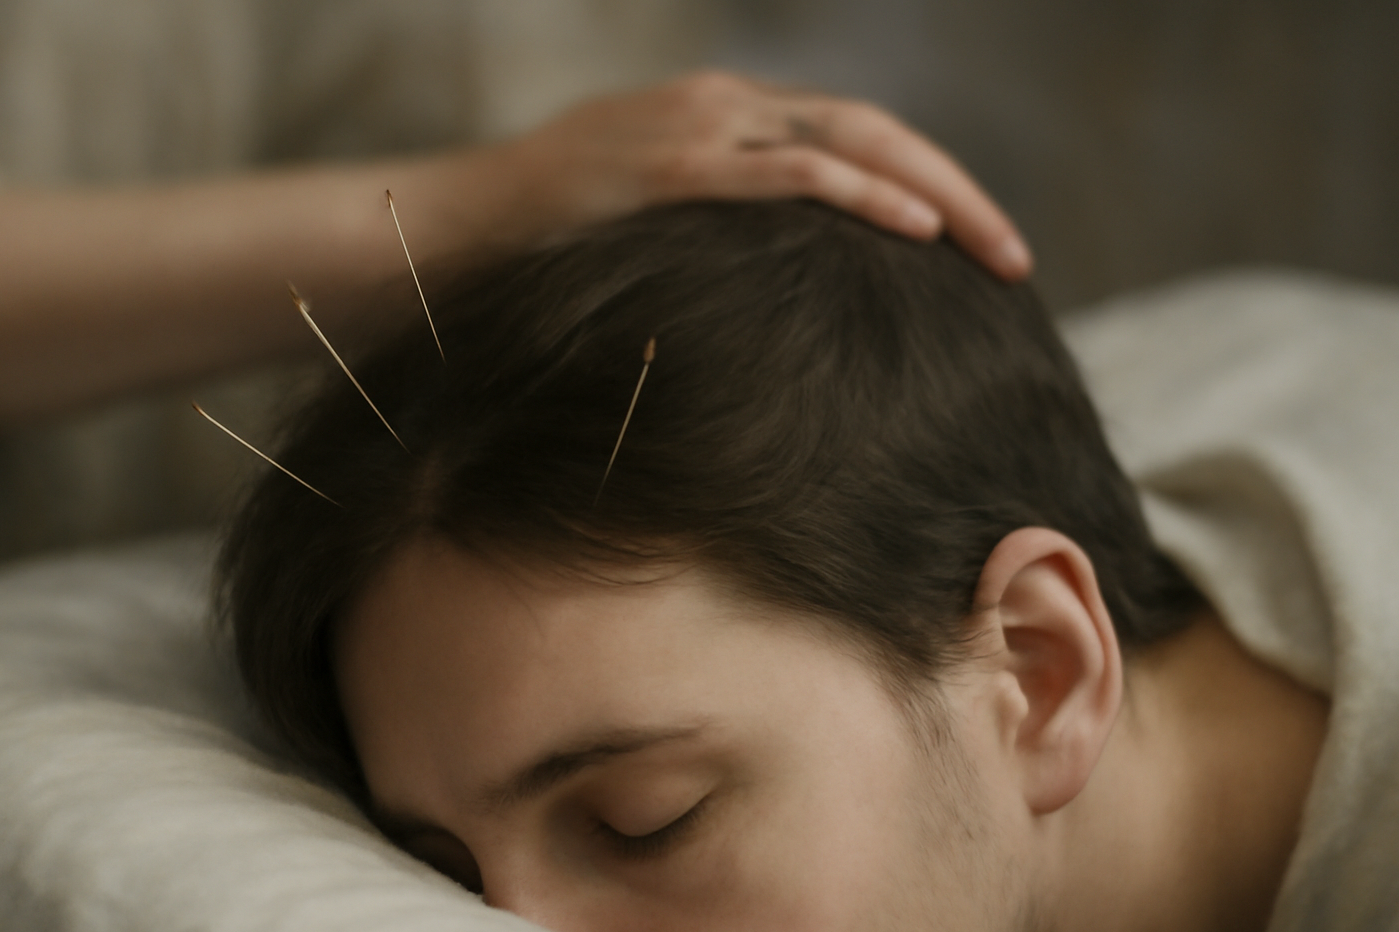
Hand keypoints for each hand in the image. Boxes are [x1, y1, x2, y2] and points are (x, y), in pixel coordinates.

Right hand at [489, 71, 1031, 279]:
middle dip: (958, 192)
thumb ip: (706, 234)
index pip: (850, 135)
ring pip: (853, 142)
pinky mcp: (677, 165)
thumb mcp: (640, 222)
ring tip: (997, 254)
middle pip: (875, 131)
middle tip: (1015, 259)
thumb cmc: (541, 240)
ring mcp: (701, 127)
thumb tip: (758, 292)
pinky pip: (792, 174)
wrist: (452, 225)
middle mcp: (723, 103)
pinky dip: (863, 196)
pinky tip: (918, 233)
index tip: (972, 244)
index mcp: (721, 114)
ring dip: (938, 197)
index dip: (922, 183)